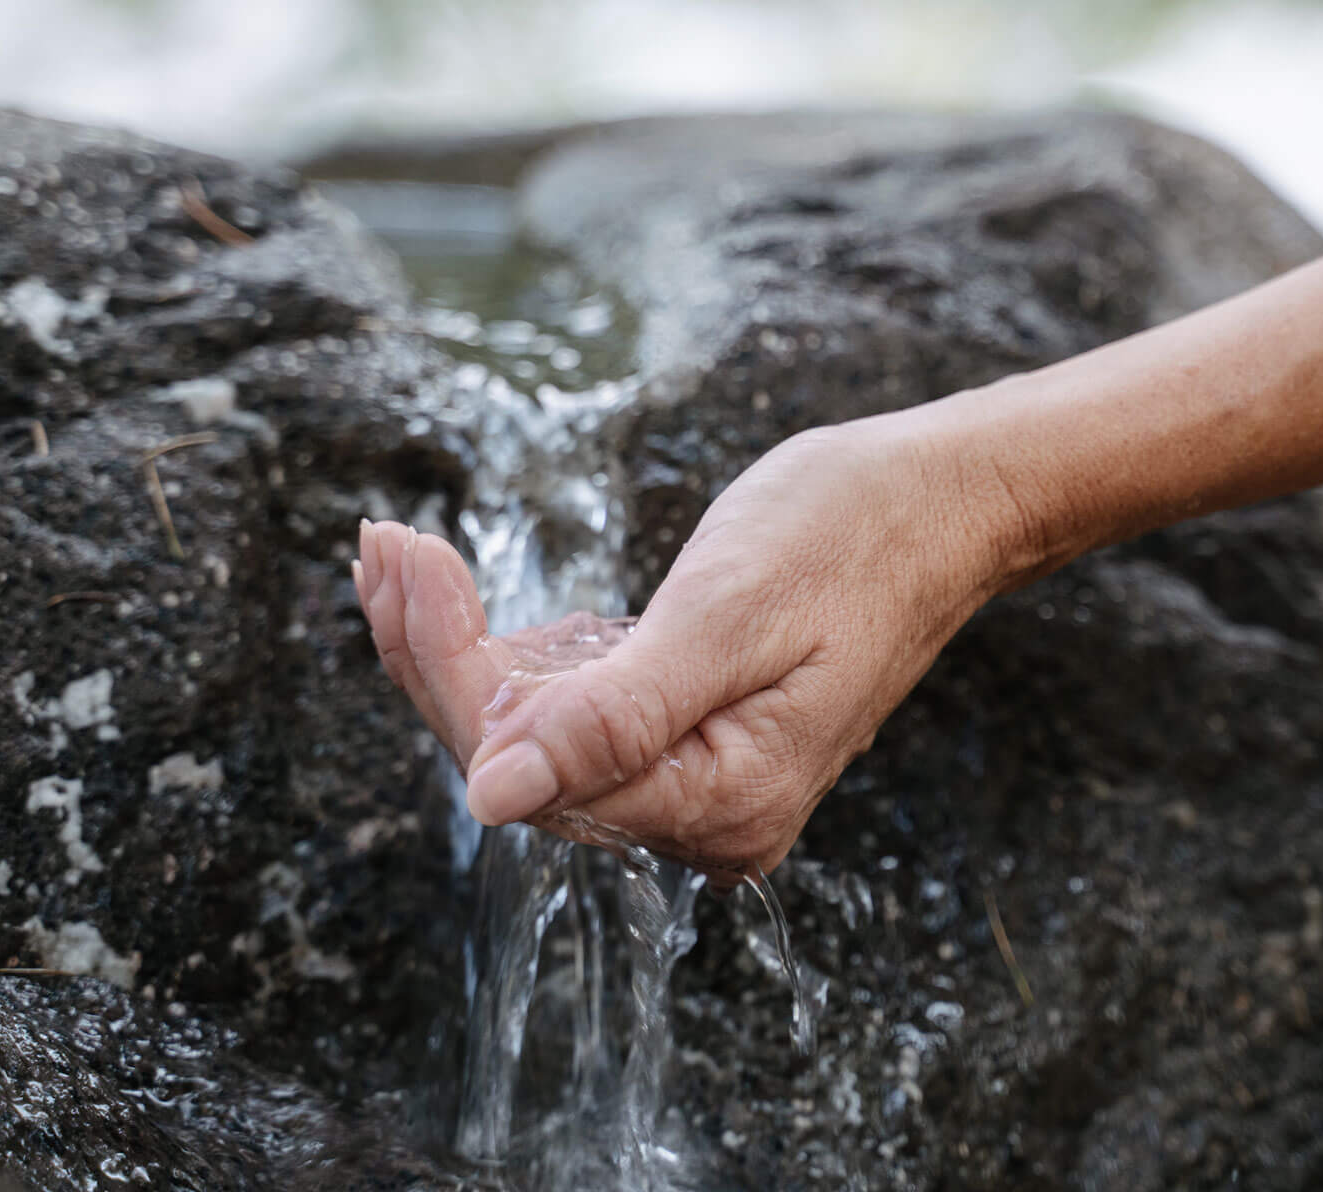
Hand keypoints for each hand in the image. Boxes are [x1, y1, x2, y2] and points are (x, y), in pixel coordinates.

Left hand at [353, 411, 1021, 877]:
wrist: (940, 505)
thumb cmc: (854, 536)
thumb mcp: (730, 613)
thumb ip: (615, 715)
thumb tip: (493, 799)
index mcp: (721, 800)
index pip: (528, 760)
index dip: (445, 662)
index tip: (402, 556)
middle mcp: (708, 817)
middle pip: (520, 758)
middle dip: (437, 652)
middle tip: (382, 546)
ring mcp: (702, 783)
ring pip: (535, 737)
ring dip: (460, 650)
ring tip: (401, 558)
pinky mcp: (696, 740)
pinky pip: (576, 716)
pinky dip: (516, 658)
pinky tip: (472, 602)